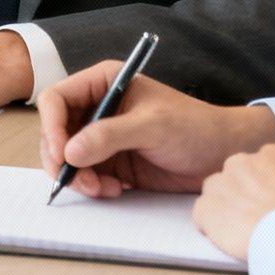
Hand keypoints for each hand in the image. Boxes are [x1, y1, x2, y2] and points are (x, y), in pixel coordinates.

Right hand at [38, 63, 274, 198]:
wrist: (224, 155)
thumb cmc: (195, 127)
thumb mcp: (152, 127)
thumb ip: (109, 136)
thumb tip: (71, 152)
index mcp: (103, 83)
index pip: (57, 99)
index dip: (50, 125)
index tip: (60, 152)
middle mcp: (98, 108)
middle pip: (55, 131)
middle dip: (62, 158)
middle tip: (78, 180)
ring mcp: (102, 137)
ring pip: (67, 158)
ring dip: (77, 177)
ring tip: (101, 189)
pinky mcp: (112, 162)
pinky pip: (85, 175)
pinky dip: (92, 187)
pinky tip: (114, 191)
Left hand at [193, 143, 274, 260]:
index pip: (265, 166)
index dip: (269, 187)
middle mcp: (245, 161)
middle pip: (239, 176)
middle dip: (245, 195)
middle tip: (261, 219)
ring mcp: (222, 182)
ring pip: (218, 193)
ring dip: (227, 209)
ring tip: (246, 232)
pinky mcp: (206, 207)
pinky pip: (203, 216)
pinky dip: (213, 228)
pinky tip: (231, 240)